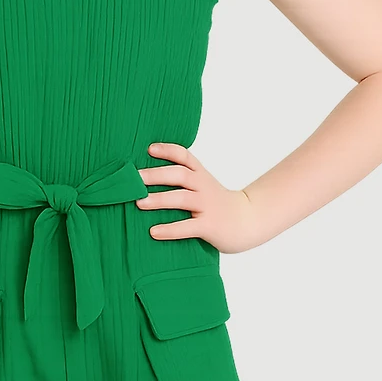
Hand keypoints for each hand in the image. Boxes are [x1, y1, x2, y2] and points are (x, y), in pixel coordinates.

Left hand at [136, 142, 255, 254]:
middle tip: (133, 178)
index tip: (149, 149)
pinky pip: (187, 227)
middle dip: (155, 175)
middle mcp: (203, 186)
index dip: (167, 150)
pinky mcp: (210, 226)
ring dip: (159, 199)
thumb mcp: (203, 184)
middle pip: (180, 174)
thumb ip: (182, 178)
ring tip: (139, 202)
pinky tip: (153, 231)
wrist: (248, 220)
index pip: (184, 156)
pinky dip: (170, 229)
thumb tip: (144, 176)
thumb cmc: (217, 203)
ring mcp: (207, 206)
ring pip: (182, 199)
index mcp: (200, 174)